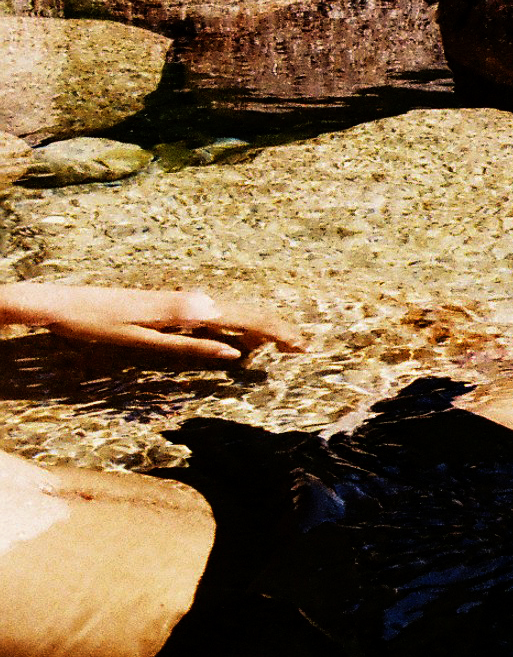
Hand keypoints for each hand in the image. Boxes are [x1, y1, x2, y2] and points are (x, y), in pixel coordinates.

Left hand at [0, 283, 305, 362]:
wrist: (64, 303)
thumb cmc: (97, 324)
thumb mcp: (141, 342)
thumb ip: (190, 347)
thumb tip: (234, 354)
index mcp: (188, 311)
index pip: (246, 320)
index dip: (277, 333)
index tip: (302, 346)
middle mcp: (190, 302)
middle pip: (247, 313)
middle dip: (277, 330)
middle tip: (304, 347)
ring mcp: (182, 302)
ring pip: (234, 313)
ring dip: (259, 329)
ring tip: (281, 346)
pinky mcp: (172, 305)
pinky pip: (215, 316)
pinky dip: (236, 327)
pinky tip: (242, 340)